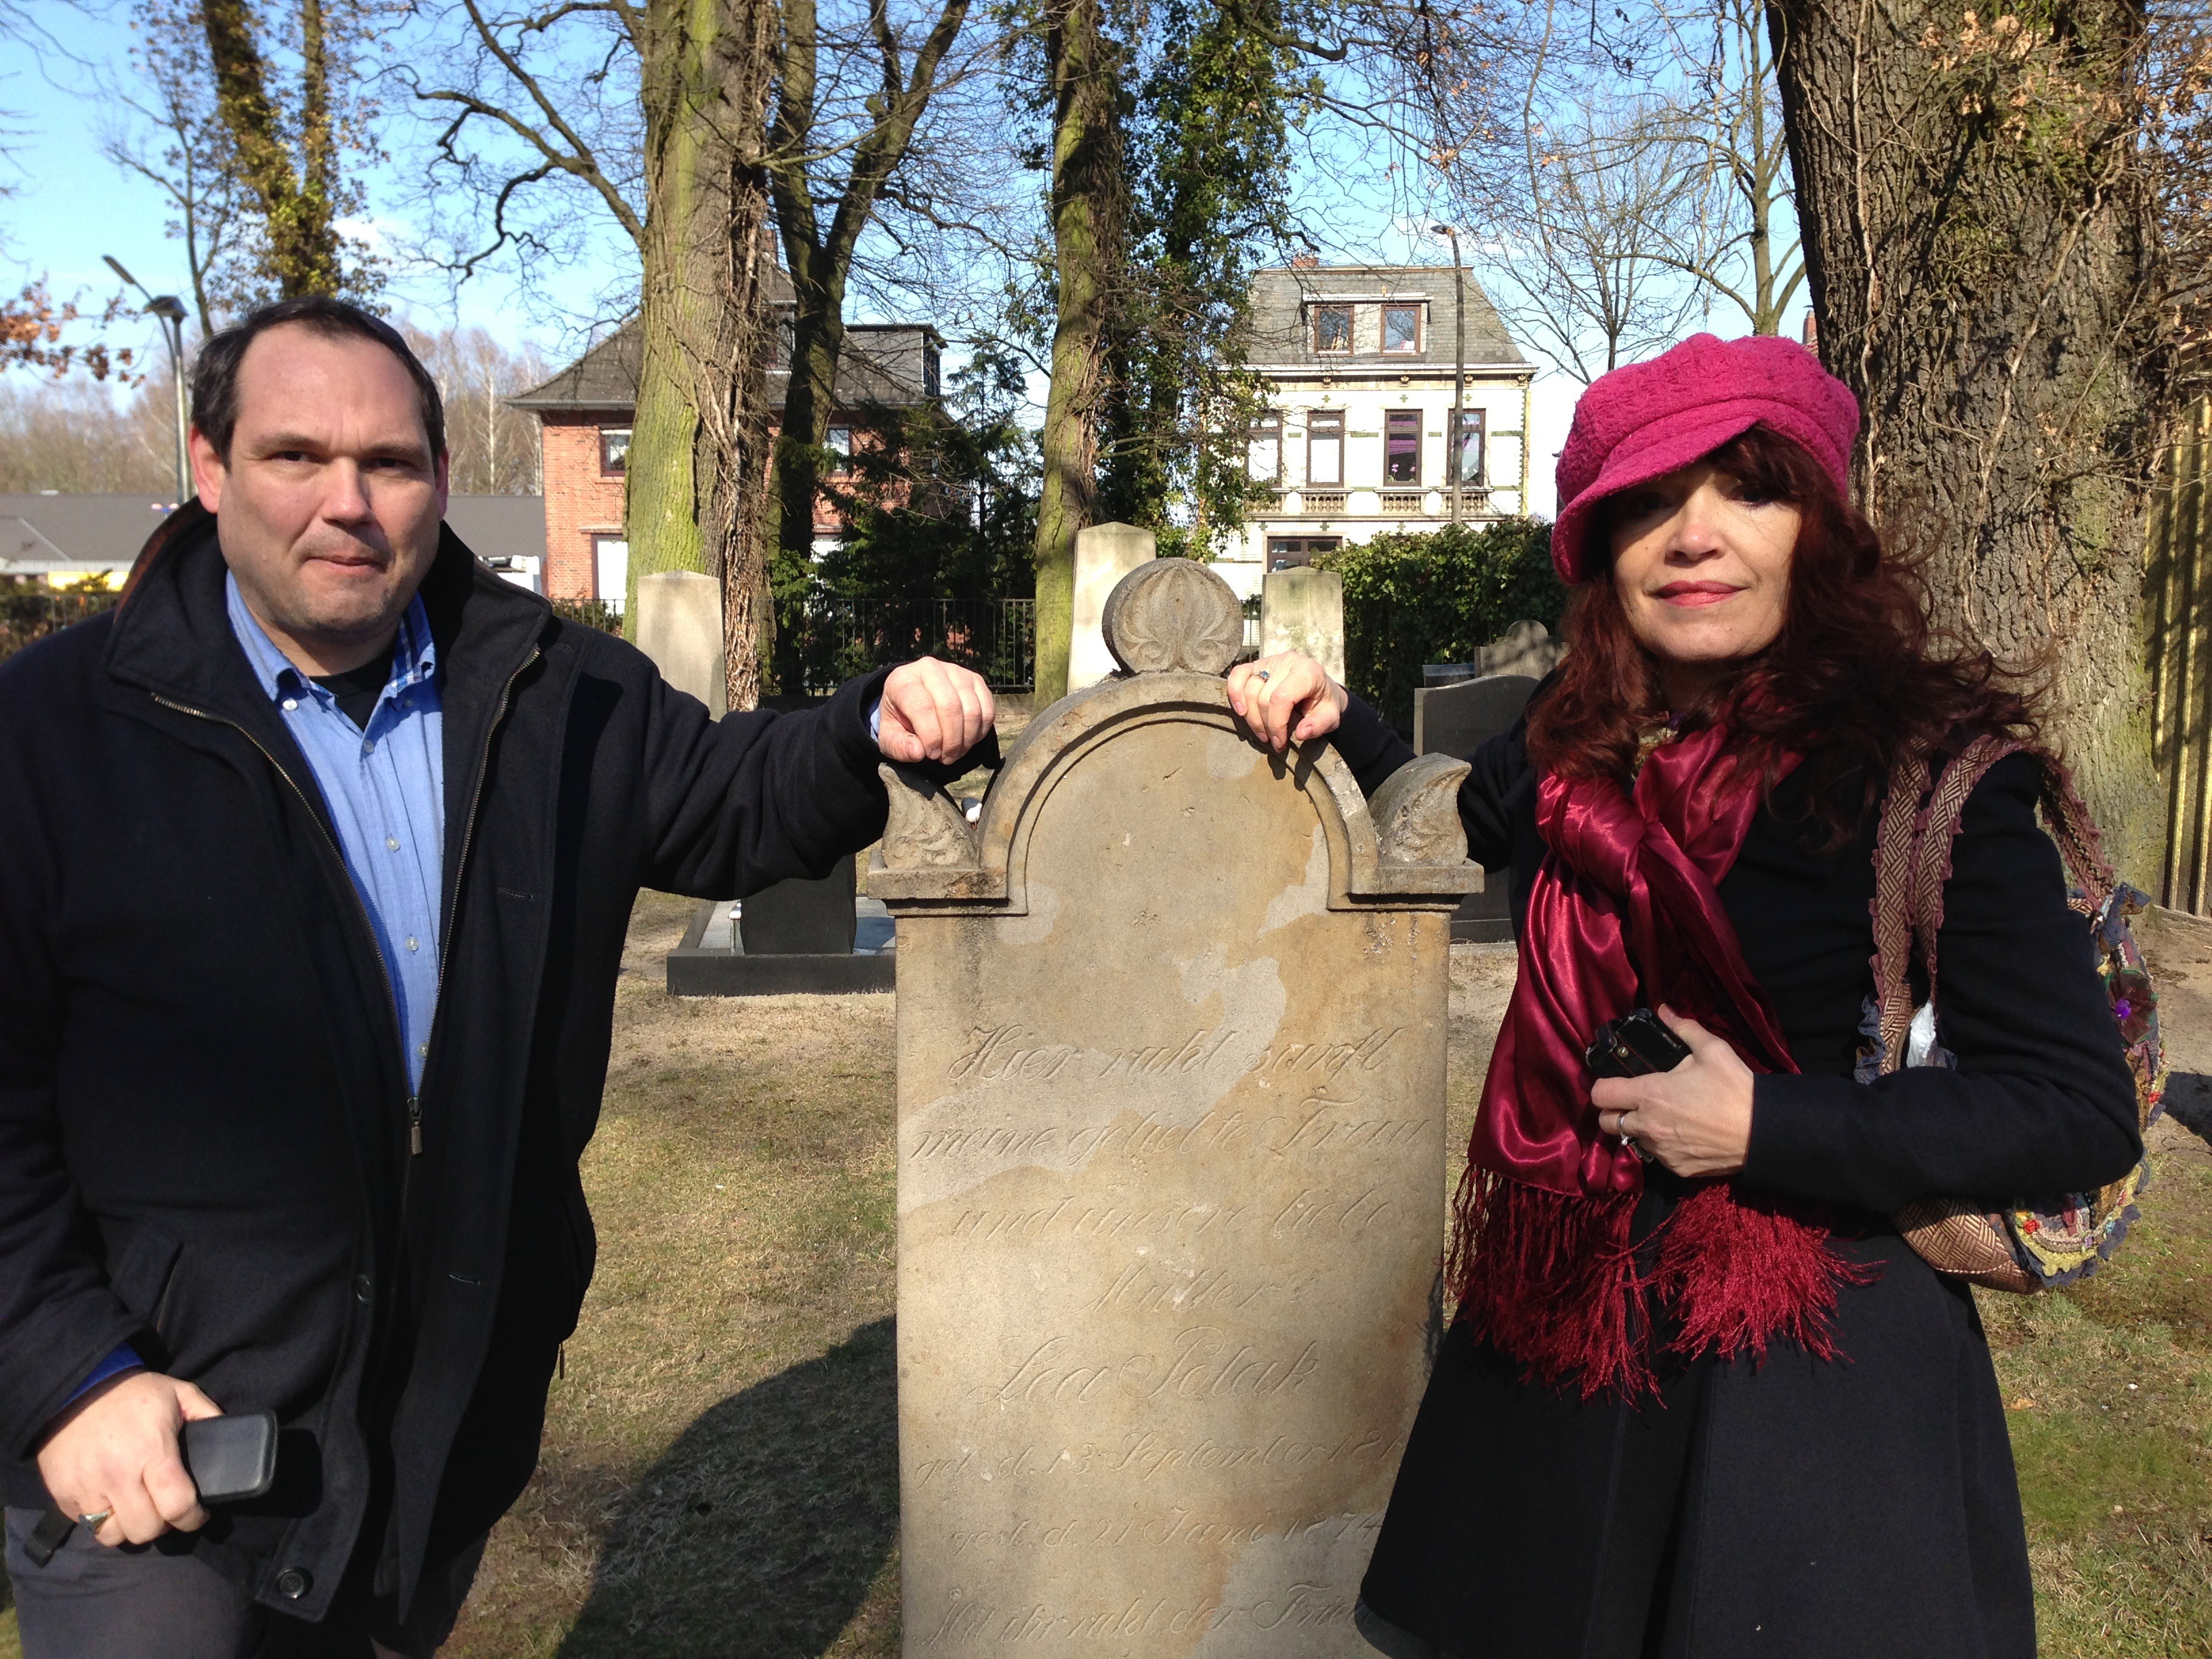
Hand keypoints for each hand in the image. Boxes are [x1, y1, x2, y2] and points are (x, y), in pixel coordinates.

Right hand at [36, 1370, 219, 1545]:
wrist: (76, 1389)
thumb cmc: (134, 1393)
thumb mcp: (180, 1393)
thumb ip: (208, 1414)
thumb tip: (233, 1438)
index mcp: (151, 1451)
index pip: (177, 1506)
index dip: (193, 1518)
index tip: (198, 1515)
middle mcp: (117, 1475)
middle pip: (145, 1529)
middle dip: (162, 1525)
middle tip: (166, 1511)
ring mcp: (86, 1488)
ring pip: (113, 1535)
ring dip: (130, 1528)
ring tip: (139, 1510)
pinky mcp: (63, 1495)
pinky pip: (86, 1525)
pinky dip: (102, 1521)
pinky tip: (113, 1503)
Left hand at [879, 657, 994, 764]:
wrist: (913, 702)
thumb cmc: (900, 720)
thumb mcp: (890, 736)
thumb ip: (899, 746)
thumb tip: (918, 752)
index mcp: (903, 680)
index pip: (922, 706)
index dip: (931, 736)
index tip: (931, 755)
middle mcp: (930, 668)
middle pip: (950, 707)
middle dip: (951, 741)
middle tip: (945, 758)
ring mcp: (956, 672)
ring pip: (972, 709)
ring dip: (966, 739)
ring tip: (955, 753)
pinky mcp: (975, 680)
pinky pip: (987, 710)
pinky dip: (980, 732)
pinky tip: (967, 740)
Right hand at [1224, 652, 1347, 751]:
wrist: (1321, 689)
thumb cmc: (1324, 703)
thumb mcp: (1331, 718)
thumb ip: (1319, 726)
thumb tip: (1301, 734)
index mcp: (1307, 672)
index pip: (1281, 698)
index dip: (1276, 724)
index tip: (1279, 743)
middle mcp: (1288, 661)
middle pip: (1262, 697)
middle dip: (1264, 725)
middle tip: (1272, 741)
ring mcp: (1270, 660)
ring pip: (1248, 689)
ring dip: (1251, 717)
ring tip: (1262, 732)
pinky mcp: (1257, 664)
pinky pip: (1238, 675)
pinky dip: (1234, 693)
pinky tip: (1241, 712)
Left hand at [1589, 1006, 1754, 1178]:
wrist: (1763, 1132)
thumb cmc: (1735, 1088)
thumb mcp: (1712, 1050)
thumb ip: (1683, 1029)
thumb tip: (1664, 1010)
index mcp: (1649, 1094)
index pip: (1601, 1094)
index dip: (1604, 1087)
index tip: (1615, 1083)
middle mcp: (1647, 1125)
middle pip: (1607, 1123)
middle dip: (1614, 1112)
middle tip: (1633, 1103)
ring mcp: (1661, 1151)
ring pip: (1633, 1141)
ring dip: (1639, 1130)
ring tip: (1662, 1118)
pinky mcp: (1676, 1169)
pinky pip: (1657, 1158)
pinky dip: (1662, 1147)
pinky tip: (1681, 1135)